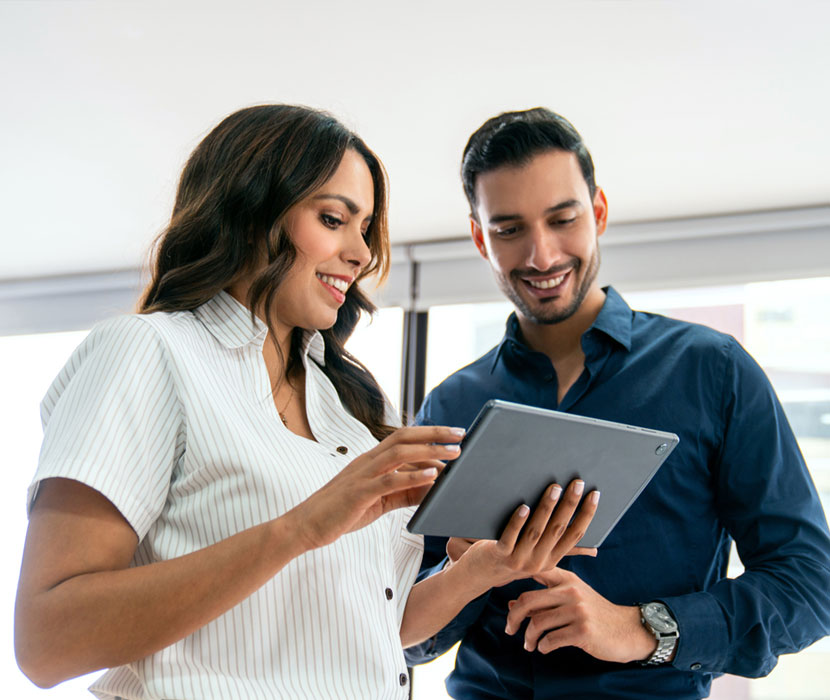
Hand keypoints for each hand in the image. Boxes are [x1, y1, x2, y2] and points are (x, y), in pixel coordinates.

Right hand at [288, 425, 462, 550]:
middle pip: (404, 437)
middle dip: (434, 434)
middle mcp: (367, 461)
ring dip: (429, 451)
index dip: (428, 433)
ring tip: (453, 453)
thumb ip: (404, 492)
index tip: (453, 433)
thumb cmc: (342, 512)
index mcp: (370, 460)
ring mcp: (362, 475)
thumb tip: (433, 487)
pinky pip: (388, 480)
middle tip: (460, 434)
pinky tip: (431, 475)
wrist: (305, 526)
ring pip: (399, 454)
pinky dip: (412, 476)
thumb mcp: (379, 501)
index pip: (403, 438)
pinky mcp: (359, 493)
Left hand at [455, 479, 598, 589]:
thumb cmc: (512, 558)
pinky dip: (518, 522)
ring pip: (536, 532)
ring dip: (546, 508)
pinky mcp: (499, 555)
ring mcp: (519, 559)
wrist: (479, 574)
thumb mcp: (540, 556)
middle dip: (569, 505)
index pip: (574, 535)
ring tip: (554, 488)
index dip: (586, 515)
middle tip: (577, 482)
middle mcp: (538, 562)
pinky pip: (510, 537)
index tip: (594, 494)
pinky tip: (524, 506)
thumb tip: (594, 549)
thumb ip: (561, 547)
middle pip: (557, 530)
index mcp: (552, 559)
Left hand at [504, 568, 656, 662]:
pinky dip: (543, 646)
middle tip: (510, 629)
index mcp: (567, 579)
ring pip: (537, 622)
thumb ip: (543, 600)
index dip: (514, 577)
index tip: (503, 590)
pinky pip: (551, 639)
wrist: (627, 630)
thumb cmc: (595, 614)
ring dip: (529, 637)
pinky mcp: (583, 631)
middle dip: (513, 617)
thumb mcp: (571, 600)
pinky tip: (544, 648)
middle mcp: (571, 591)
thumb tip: (511, 605)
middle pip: (528, 600)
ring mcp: (578, 611)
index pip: (535, 572)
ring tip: (529, 644)